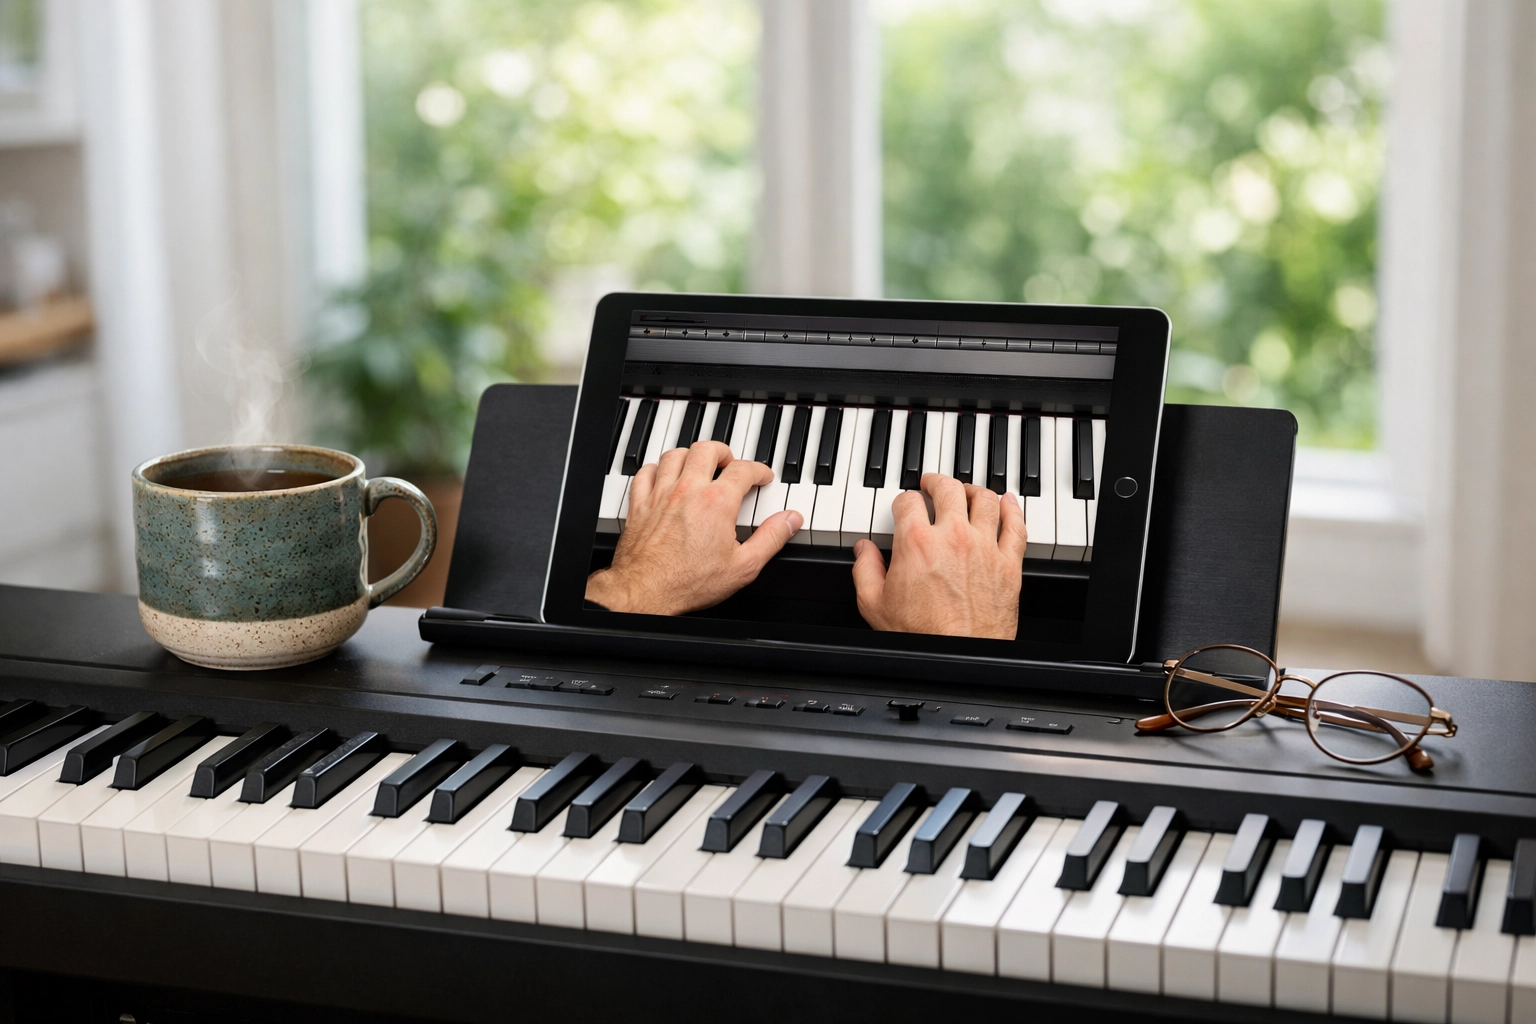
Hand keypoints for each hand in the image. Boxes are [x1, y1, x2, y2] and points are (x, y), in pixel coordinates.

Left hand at [586, 441, 802, 615]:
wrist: (648, 591)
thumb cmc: (690, 581)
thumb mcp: (744, 566)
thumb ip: (771, 538)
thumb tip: (790, 520)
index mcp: (717, 502)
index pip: (743, 469)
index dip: (758, 470)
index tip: (762, 476)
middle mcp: (688, 490)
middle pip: (706, 450)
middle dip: (723, 452)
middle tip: (730, 463)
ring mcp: (661, 495)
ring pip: (675, 455)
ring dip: (690, 456)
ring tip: (700, 465)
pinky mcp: (640, 505)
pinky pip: (645, 473)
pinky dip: (657, 469)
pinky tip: (663, 476)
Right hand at [851, 473, 1025, 639]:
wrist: (958, 657)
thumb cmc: (920, 636)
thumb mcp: (874, 604)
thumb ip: (865, 570)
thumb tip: (862, 550)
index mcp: (917, 542)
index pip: (908, 500)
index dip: (903, 500)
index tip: (903, 505)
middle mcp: (953, 536)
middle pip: (949, 489)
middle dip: (937, 482)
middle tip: (932, 483)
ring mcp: (985, 547)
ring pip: (985, 500)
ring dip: (973, 490)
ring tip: (966, 491)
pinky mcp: (1009, 563)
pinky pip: (1016, 525)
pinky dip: (1012, 509)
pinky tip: (1007, 503)